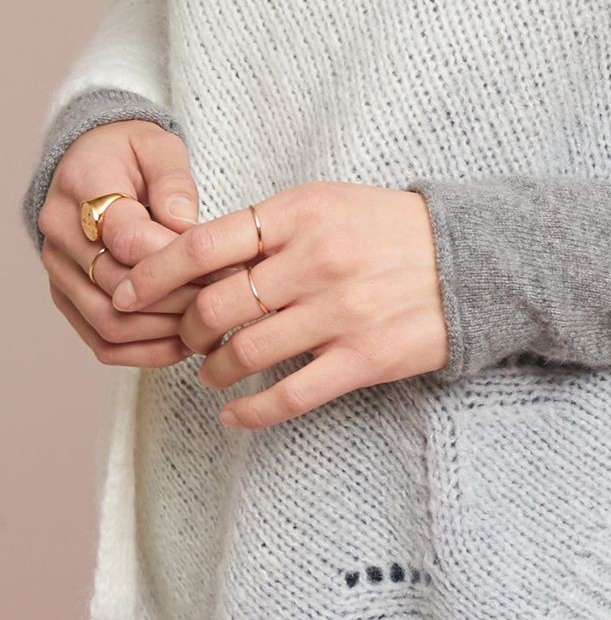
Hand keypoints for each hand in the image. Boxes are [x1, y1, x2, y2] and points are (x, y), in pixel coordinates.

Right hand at [38, 118, 229, 368]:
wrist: (92, 163)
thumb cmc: (132, 154)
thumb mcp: (159, 147)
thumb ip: (173, 182)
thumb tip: (184, 225)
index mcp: (82, 187)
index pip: (126, 237)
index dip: (177, 258)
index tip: (223, 262)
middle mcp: (61, 234)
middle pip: (118, 286)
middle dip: (179, 296)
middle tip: (225, 297)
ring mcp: (60, 271)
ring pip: (109, 323)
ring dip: (165, 330)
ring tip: (210, 321)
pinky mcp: (68, 298)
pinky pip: (101, 342)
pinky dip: (145, 352)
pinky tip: (184, 342)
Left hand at [106, 181, 449, 426]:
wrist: (474, 260)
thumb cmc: (390, 231)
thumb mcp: (328, 204)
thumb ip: (266, 228)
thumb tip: (190, 261)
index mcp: (302, 213)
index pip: (202, 244)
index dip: (153, 275)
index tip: (126, 293)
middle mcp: (317, 260)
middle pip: (214, 307)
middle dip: (186, 331)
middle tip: (186, 339)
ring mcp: (341, 312)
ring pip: (243, 354)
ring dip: (213, 370)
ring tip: (214, 371)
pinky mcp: (364, 359)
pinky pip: (287, 396)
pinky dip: (249, 413)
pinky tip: (235, 415)